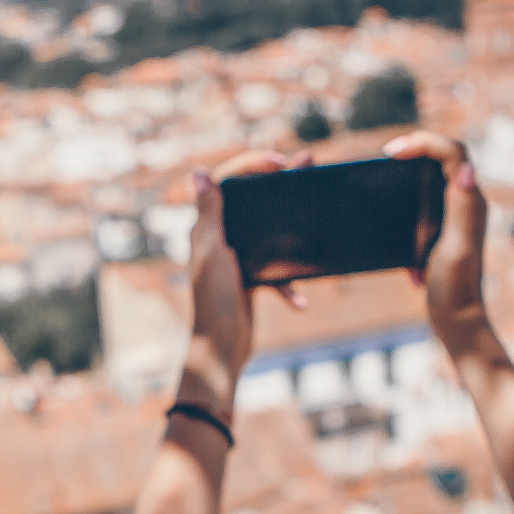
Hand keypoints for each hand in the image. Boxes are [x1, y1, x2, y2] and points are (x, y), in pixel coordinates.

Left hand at [182, 151, 309, 413]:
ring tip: (317, 206)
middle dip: (279, 184)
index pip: (227, 181)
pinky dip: (289, 283)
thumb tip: (195, 173)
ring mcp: (237, 259)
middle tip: (307, 166)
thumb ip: (208, 213)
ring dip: (291, 225)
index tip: (280, 164)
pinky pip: (277, 270)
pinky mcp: (251, 280)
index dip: (252, 165)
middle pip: (252, 200)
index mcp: (207, 227)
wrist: (222, 349)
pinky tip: (298, 300)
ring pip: (268, 231)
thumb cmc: (213, 301)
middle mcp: (219, 239)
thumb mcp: (212, 252)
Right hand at [384, 130, 489, 353]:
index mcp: (471, 203)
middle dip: (418, 149)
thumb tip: (466, 171)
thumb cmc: (456, 290)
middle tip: (389, 155)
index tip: (393, 153)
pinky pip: (426, 204)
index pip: (453, 152)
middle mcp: (468, 204)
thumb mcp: (456, 249)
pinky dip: (409, 204)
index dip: (424, 142)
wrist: (458, 321)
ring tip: (387, 176)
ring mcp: (456, 217)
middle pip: (446, 158)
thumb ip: (462, 210)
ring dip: (411, 173)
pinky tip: (394, 224)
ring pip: (435, 178)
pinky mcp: (445, 231)